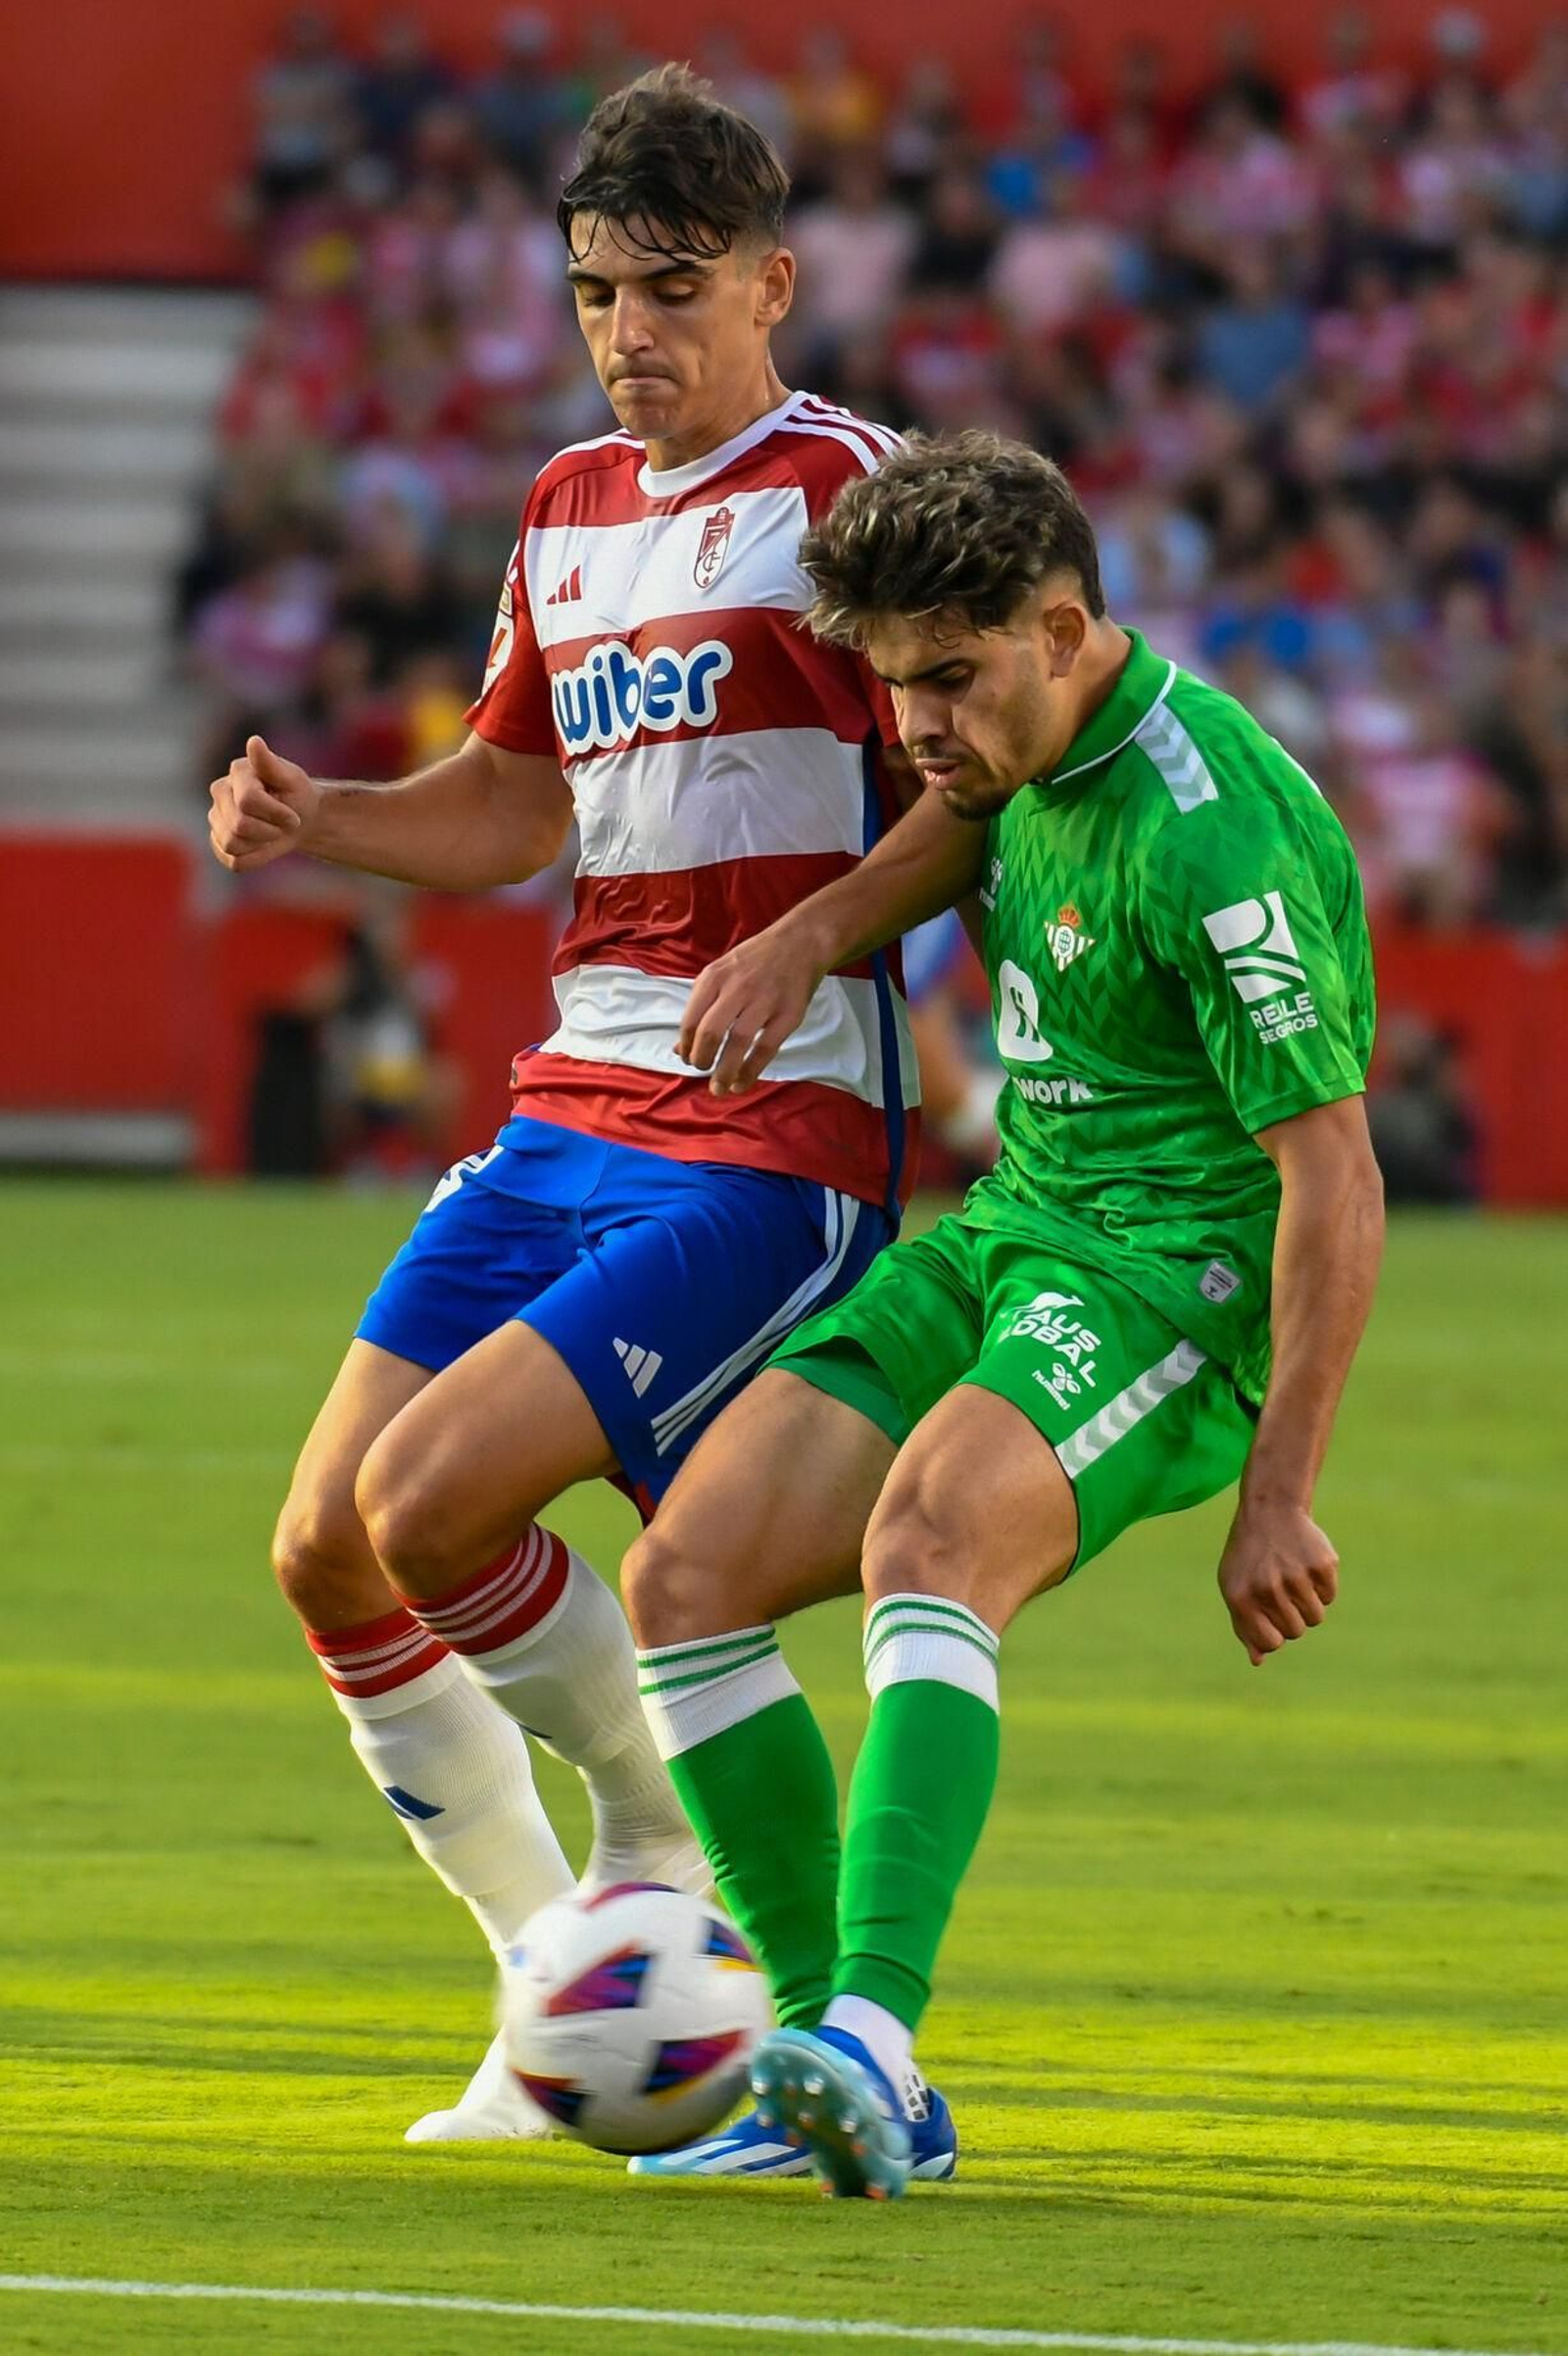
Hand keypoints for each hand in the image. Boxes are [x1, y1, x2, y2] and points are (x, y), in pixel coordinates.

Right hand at [209, 734, 318, 871]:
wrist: (299, 819)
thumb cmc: (297, 795)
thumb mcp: (292, 779)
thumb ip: (271, 764)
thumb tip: (254, 741)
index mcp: (238, 772)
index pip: (248, 801)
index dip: (277, 814)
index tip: (293, 815)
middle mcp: (220, 792)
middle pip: (239, 825)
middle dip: (270, 830)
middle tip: (283, 824)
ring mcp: (215, 817)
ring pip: (232, 845)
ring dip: (260, 844)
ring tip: (270, 832)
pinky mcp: (217, 842)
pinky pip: (233, 862)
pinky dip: (254, 858)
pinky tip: (260, 844)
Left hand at [677, 919, 828, 1095]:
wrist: (800, 942)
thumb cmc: (754, 961)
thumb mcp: (720, 974)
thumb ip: (700, 1009)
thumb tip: (678, 1049)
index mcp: (714, 977)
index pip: (691, 1020)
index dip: (686, 1046)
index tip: (688, 1059)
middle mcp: (737, 988)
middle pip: (710, 1032)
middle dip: (701, 1059)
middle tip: (702, 1070)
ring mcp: (764, 1001)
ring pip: (737, 1043)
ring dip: (724, 1072)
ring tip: (719, 1088)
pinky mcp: (788, 1014)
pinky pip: (765, 1049)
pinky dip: (750, 1071)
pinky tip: (741, 1083)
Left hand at [1217, 1500, 1338, 1666]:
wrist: (1270, 1510)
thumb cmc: (1249, 1556)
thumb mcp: (1235, 1586)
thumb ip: (1244, 1625)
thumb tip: (1258, 1660)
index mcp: (1241, 1598)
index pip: (1271, 1642)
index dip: (1275, 1635)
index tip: (1272, 1618)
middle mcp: (1268, 1588)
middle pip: (1296, 1631)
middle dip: (1292, 1617)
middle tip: (1282, 1589)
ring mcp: (1295, 1575)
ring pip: (1315, 1617)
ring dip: (1308, 1603)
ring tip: (1293, 1577)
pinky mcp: (1321, 1564)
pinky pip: (1330, 1596)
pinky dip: (1322, 1586)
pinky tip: (1305, 1564)